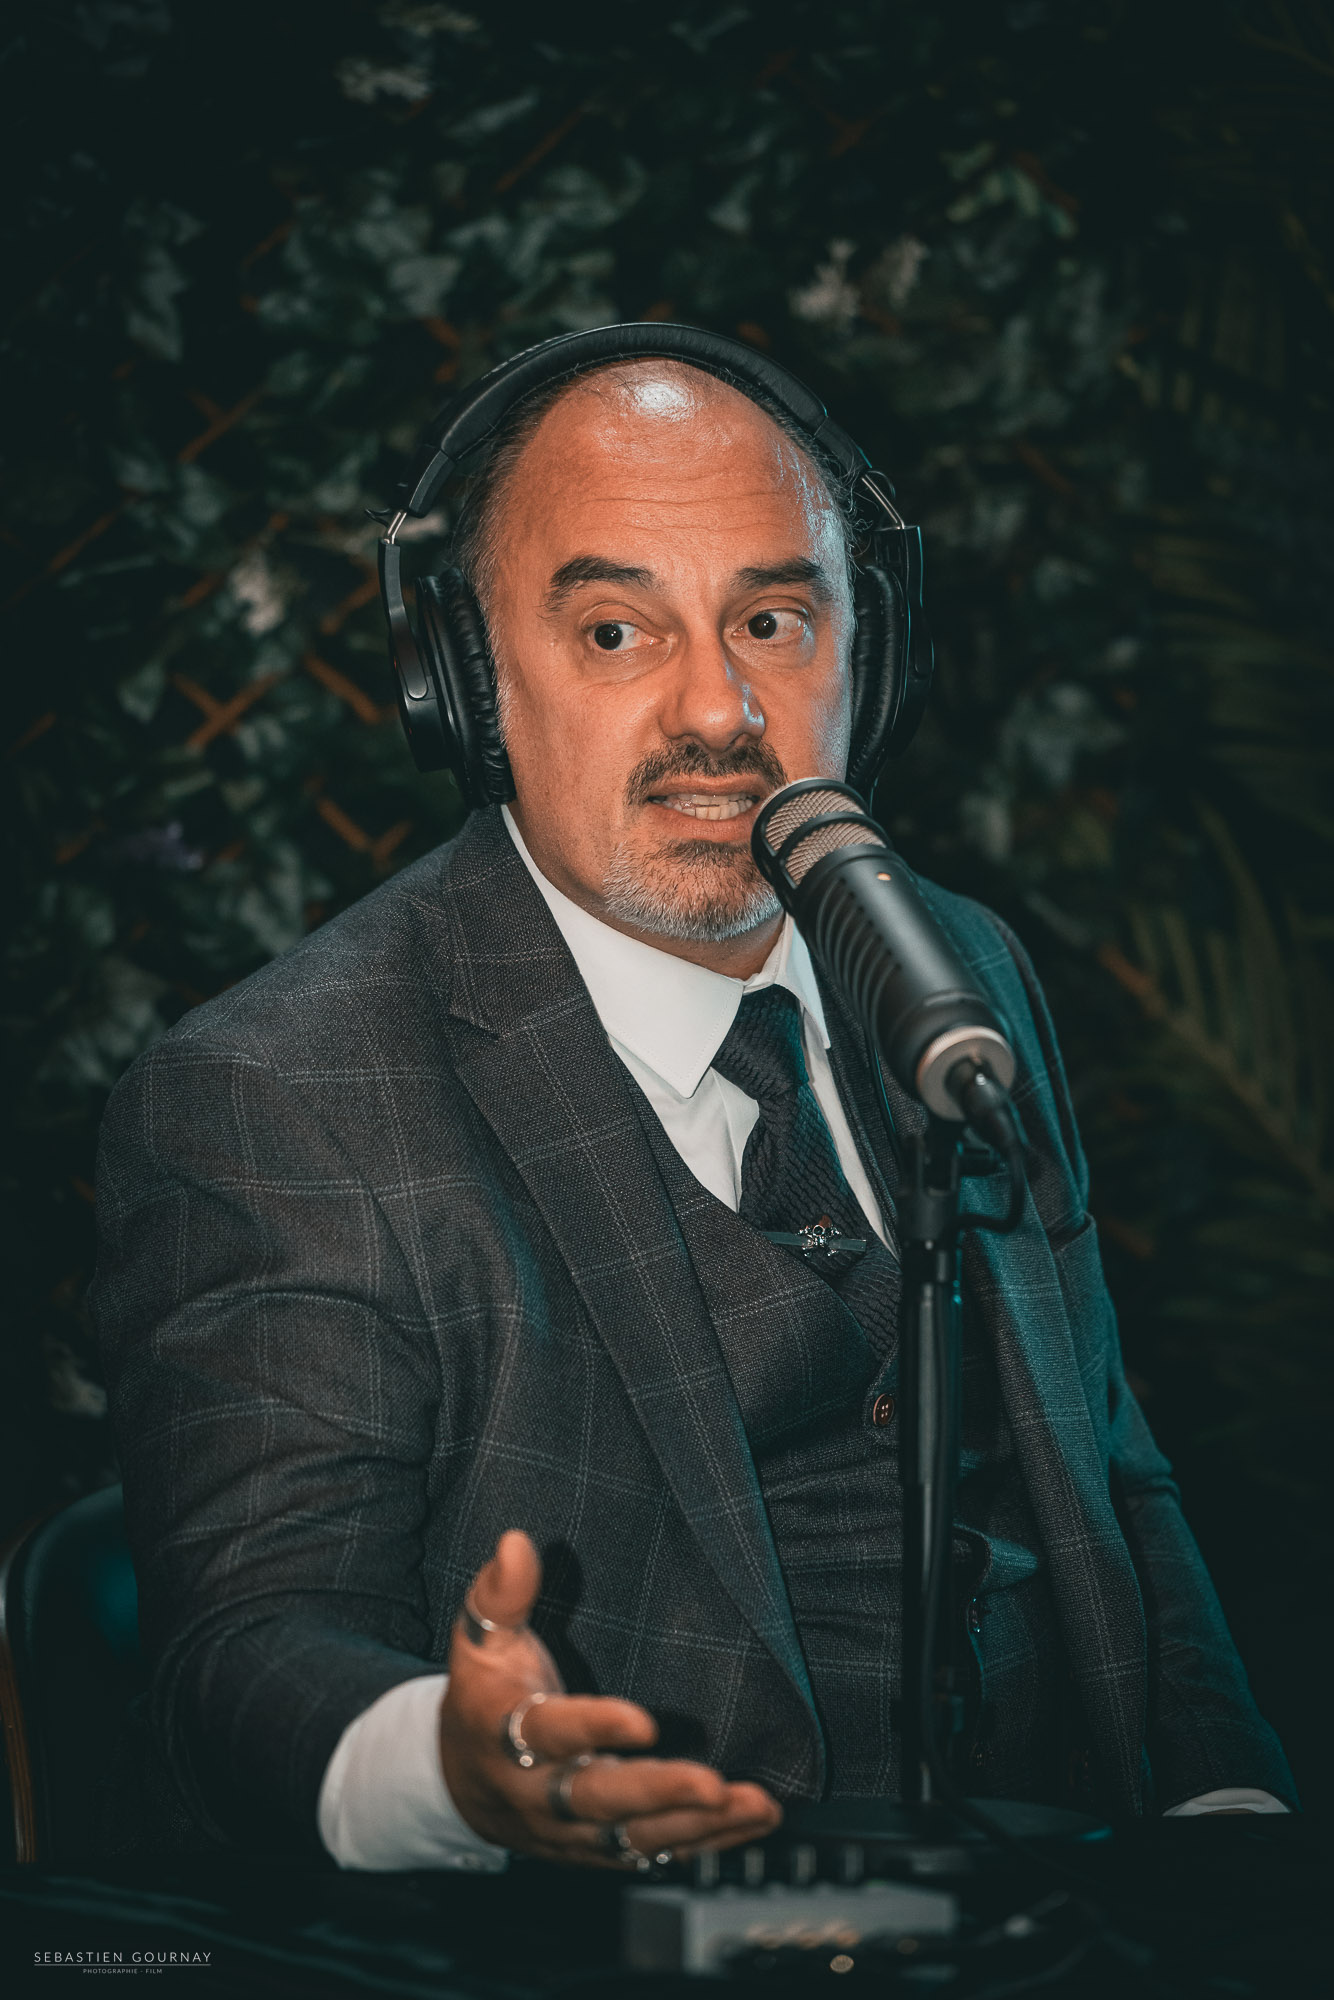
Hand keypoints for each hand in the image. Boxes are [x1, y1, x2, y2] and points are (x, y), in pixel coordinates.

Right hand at [437, 1529, 780, 1866]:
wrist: (460, 1785)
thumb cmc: (484, 1697)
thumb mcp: (479, 1641)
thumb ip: (501, 1593)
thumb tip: (517, 1541)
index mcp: (507, 1734)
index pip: (549, 1733)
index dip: (594, 1729)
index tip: (642, 1721)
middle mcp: (539, 1792)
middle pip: (597, 1800)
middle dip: (657, 1793)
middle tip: (711, 1784)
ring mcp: (571, 1828)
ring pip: (634, 1835)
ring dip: (697, 1823)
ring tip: (755, 1804)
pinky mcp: (600, 1848)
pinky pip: (654, 1851)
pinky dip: (707, 1841)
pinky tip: (753, 1821)